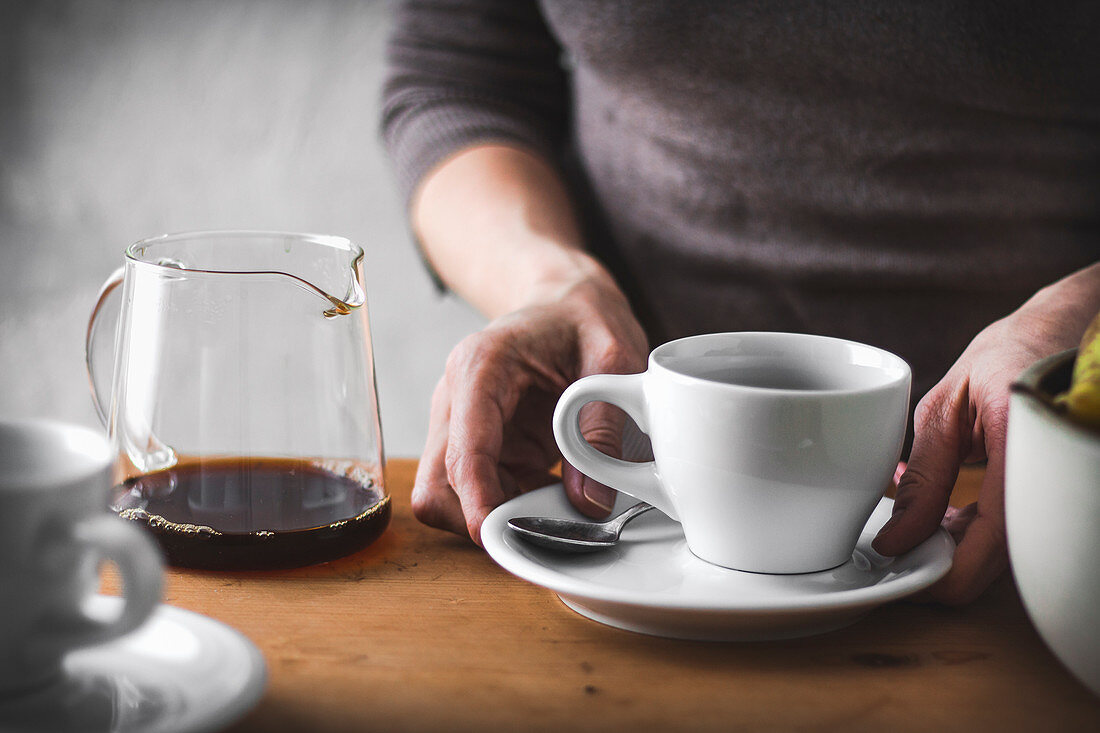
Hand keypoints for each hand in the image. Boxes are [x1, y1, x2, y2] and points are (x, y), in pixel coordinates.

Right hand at [412, 275, 648, 544]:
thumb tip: (589, 503)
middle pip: (437, 484)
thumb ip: (603, 427)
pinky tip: (549, 489)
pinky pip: (476, 493)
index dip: (477, 500)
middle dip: (481, 517)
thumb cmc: (584, 320)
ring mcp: (459, 424)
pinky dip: (508, 506)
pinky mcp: (475, 445)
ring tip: (553, 501)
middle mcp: (456, 398)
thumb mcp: (613, 359)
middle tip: (543, 524)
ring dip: (496, 514)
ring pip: (448, 497)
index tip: (500, 535)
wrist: (564, 302)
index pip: (462, 449)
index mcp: (480, 366)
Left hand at [872, 267, 1099, 603]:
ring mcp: (1057, 488)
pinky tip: (946, 519)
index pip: (994, 535)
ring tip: (921, 528)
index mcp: (1024, 444)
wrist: (1051, 338)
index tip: (906, 570)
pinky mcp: (1050, 496)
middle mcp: (1050, 473)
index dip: (949, 567)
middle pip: (1002, 558)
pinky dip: (977, 537)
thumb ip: (925, 475)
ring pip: (1008, 554)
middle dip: (949, 568)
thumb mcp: (944, 409)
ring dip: (961, 552)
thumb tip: (898, 537)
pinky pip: (1015, 535)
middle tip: (905, 555)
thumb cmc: (999, 363)